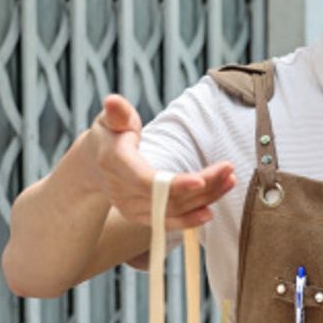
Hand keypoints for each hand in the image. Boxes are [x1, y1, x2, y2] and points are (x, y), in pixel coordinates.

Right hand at [88, 94, 234, 228]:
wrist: (93, 165)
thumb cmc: (109, 136)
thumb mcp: (110, 120)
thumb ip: (118, 113)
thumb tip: (113, 100)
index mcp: (116, 165)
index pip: (147, 180)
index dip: (174, 184)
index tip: (201, 180)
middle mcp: (122, 192)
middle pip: (168, 197)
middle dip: (203, 186)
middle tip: (228, 169)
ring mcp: (131, 208)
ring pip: (173, 210)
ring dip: (205, 198)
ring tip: (229, 180)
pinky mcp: (141, 217)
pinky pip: (168, 222)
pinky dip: (191, 218)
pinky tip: (211, 210)